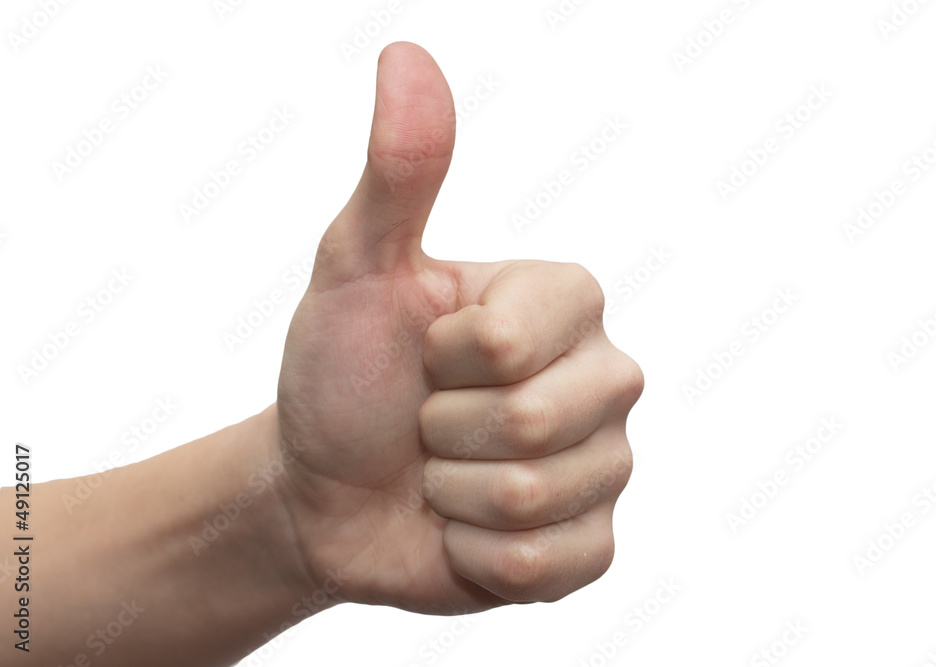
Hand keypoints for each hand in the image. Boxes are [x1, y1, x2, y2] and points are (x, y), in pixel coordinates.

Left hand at [274, 42, 642, 614]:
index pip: (512, 343)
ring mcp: (605, 466)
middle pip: (532, 425)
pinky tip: (463, 529)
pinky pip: (547, 565)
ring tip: (441, 476)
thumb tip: (408, 55)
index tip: (424, 356)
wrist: (323, 492)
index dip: (441, 361)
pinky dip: (473, 556)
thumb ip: (399, 171)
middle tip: (425, 425)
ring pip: (534, 498)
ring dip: (451, 496)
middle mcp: (603, 378)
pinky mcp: (590, 545)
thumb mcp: (356, 270)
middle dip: (440, 435)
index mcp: (564, 302)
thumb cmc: (340, 375)